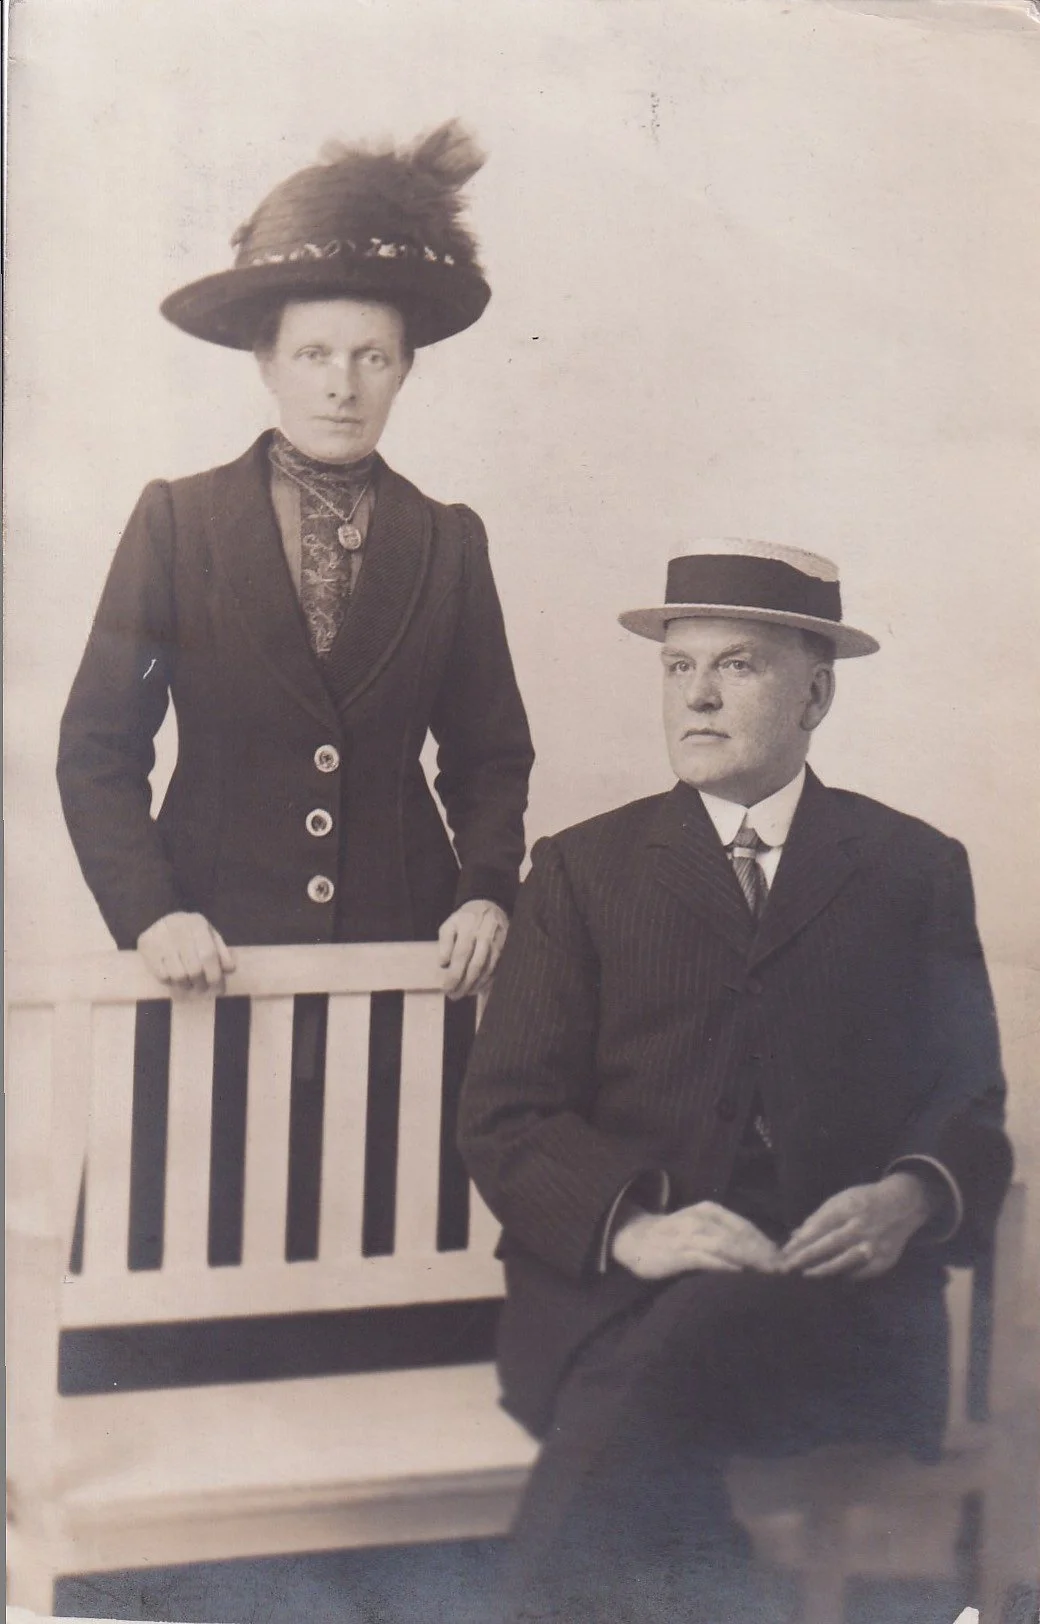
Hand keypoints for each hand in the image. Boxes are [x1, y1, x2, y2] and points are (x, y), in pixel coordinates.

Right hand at [137, 912, 235, 993]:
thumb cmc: (190, 932)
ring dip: (186, 984)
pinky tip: (173, 977)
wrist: (161, 921)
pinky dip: (170, 981)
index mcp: (197, 923)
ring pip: (178, 975)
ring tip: (188, 983)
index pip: (209, 955)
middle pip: (194, 968)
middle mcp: (178, 928)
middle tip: (202, 987)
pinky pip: (162, 975)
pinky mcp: (146, 946)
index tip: (218, 988)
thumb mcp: (208, 936)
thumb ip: (220, 951)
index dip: (214, 975)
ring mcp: (160, 937)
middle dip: (201, 983)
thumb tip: (230, 969)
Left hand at [438, 900, 508, 1000]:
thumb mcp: (450, 924)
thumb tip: (443, 964)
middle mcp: (485, 936)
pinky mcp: (507, 949)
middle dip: (464, 984)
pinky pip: (497, 970)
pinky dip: (487, 982)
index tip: (445, 988)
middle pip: (475, 965)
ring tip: (464, 993)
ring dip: (475, 985)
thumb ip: (444, 943)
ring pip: (488, 970)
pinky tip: (477, 988)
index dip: (453, 974)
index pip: (460, 955)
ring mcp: (498, 943)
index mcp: (469, 928)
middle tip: (453, 995)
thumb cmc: (466, 920)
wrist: (490, 906)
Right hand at [611, 1200, 782, 1279]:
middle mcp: (701, 1219)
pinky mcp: (677, 1253)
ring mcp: (688, 1235)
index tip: (786, 1260)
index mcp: (710, 1211)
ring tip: (768, 1273)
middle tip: (784, 1270)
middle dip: (764, 1253)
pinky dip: (723, 1264)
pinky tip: (739, 1272)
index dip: (766, 1243)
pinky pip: (704, 1258)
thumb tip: (761, 1254)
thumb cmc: (673, 1237)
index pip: (745, 1227)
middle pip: (740, 1235)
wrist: (633, 1238)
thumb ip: (725, 1237)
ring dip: (750, 1259)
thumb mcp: (701, 1229)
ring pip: (725, 1245)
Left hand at [780, 1172, 936, 1280]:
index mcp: (848, 1208)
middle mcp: (860, 1228)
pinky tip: (833, 1279)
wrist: (902, 1205)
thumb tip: (796, 1236)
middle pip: (829, 1244)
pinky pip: (861, 1273)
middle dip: (806, 1257)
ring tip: (806, 1274)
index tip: (785, 1252)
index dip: (801, 1241)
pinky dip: (845, 1276)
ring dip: (823, 1269)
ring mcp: (873, 1245)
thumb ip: (818, 1218)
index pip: (819, 1226)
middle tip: (788, 1267)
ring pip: (844, 1261)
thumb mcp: (840, 1200)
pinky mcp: (884, 1260)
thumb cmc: (864, 1201)